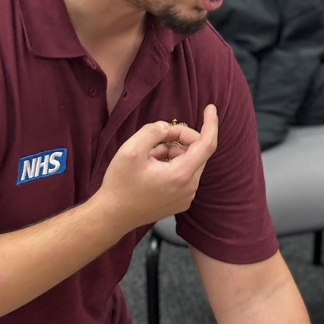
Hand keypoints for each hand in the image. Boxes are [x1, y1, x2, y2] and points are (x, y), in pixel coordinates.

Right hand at [98, 104, 217, 231]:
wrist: (113, 216)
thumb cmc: (120, 184)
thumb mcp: (131, 150)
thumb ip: (153, 131)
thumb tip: (168, 128)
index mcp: (181, 175)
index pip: (207, 144)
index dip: (211, 123)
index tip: (211, 108)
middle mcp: (190, 188)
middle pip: (198, 152)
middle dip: (181, 139)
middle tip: (158, 137)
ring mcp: (187, 197)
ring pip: (190, 162)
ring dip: (174, 152)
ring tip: (150, 157)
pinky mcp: (181, 201)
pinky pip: (185, 174)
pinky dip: (173, 165)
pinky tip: (153, 168)